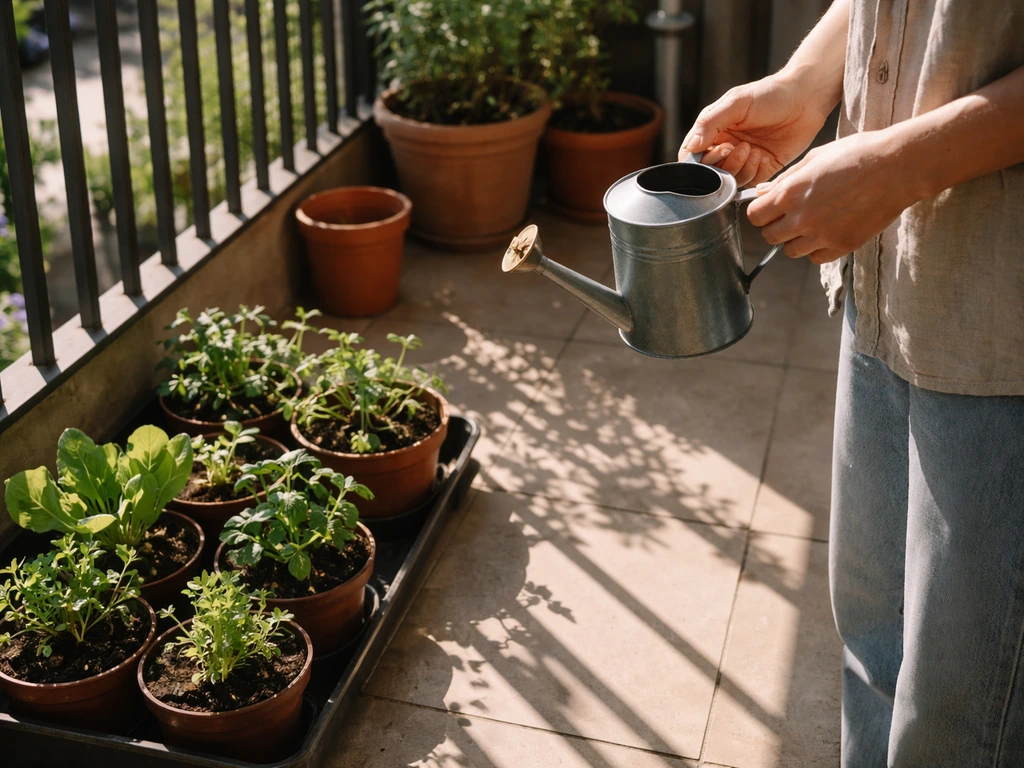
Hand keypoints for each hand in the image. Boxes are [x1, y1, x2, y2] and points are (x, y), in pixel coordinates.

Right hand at [680, 73, 832, 186]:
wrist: (806, 98)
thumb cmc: (770, 94)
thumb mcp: (736, 102)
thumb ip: (710, 123)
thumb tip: (692, 147)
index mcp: (713, 130)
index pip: (691, 156)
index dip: (698, 162)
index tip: (717, 149)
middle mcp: (725, 146)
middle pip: (709, 173)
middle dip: (721, 166)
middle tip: (737, 147)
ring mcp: (743, 159)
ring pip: (728, 181)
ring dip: (738, 169)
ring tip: (752, 149)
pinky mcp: (762, 168)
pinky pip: (749, 183)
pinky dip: (753, 173)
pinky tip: (763, 156)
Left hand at [747, 131, 915, 263]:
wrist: (898, 167)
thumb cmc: (858, 154)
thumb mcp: (816, 157)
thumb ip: (786, 178)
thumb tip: (763, 192)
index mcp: (790, 193)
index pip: (755, 216)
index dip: (761, 211)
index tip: (770, 208)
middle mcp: (801, 218)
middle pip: (769, 236)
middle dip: (777, 226)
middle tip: (793, 215)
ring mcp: (821, 235)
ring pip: (790, 251)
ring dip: (796, 239)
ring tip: (815, 222)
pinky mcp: (842, 246)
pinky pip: (815, 258)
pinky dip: (817, 249)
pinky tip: (828, 232)